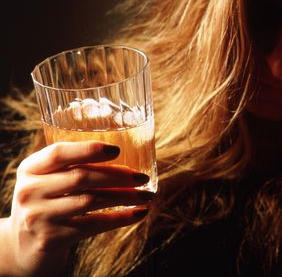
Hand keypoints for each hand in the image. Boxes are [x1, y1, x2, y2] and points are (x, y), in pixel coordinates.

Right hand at [0, 141, 152, 275]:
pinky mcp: (51, 239)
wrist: (22, 245)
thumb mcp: (49, 181)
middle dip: (118, 175)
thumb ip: (72, 167)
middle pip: (81, 177)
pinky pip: (94, 225)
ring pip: (91, 201)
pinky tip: (139, 213)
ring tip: (147, 195)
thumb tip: (125, 157)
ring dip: (125, 197)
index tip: (117, 150)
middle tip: (142, 177)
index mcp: (31, 168)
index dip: (89, 149)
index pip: (59, 153)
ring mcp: (39, 216)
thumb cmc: (47, 203)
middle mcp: (30, 191)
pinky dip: (121, 218)